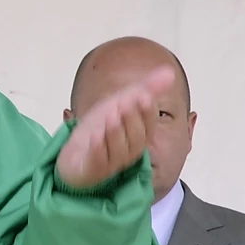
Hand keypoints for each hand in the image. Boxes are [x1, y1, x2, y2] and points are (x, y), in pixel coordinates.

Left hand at [55, 66, 175, 189]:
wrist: (73, 152)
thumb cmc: (99, 128)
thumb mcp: (120, 102)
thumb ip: (145, 89)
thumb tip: (170, 72)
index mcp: (138, 137)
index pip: (148, 126)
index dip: (146, 112)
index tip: (143, 96)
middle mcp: (128, 152)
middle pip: (136, 138)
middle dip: (131, 119)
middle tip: (124, 103)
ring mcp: (110, 163)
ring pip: (119, 150)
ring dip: (115, 132)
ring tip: (111, 116)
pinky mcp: (91, 171)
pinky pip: (98, 162)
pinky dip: (98, 149)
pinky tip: (95, 137)